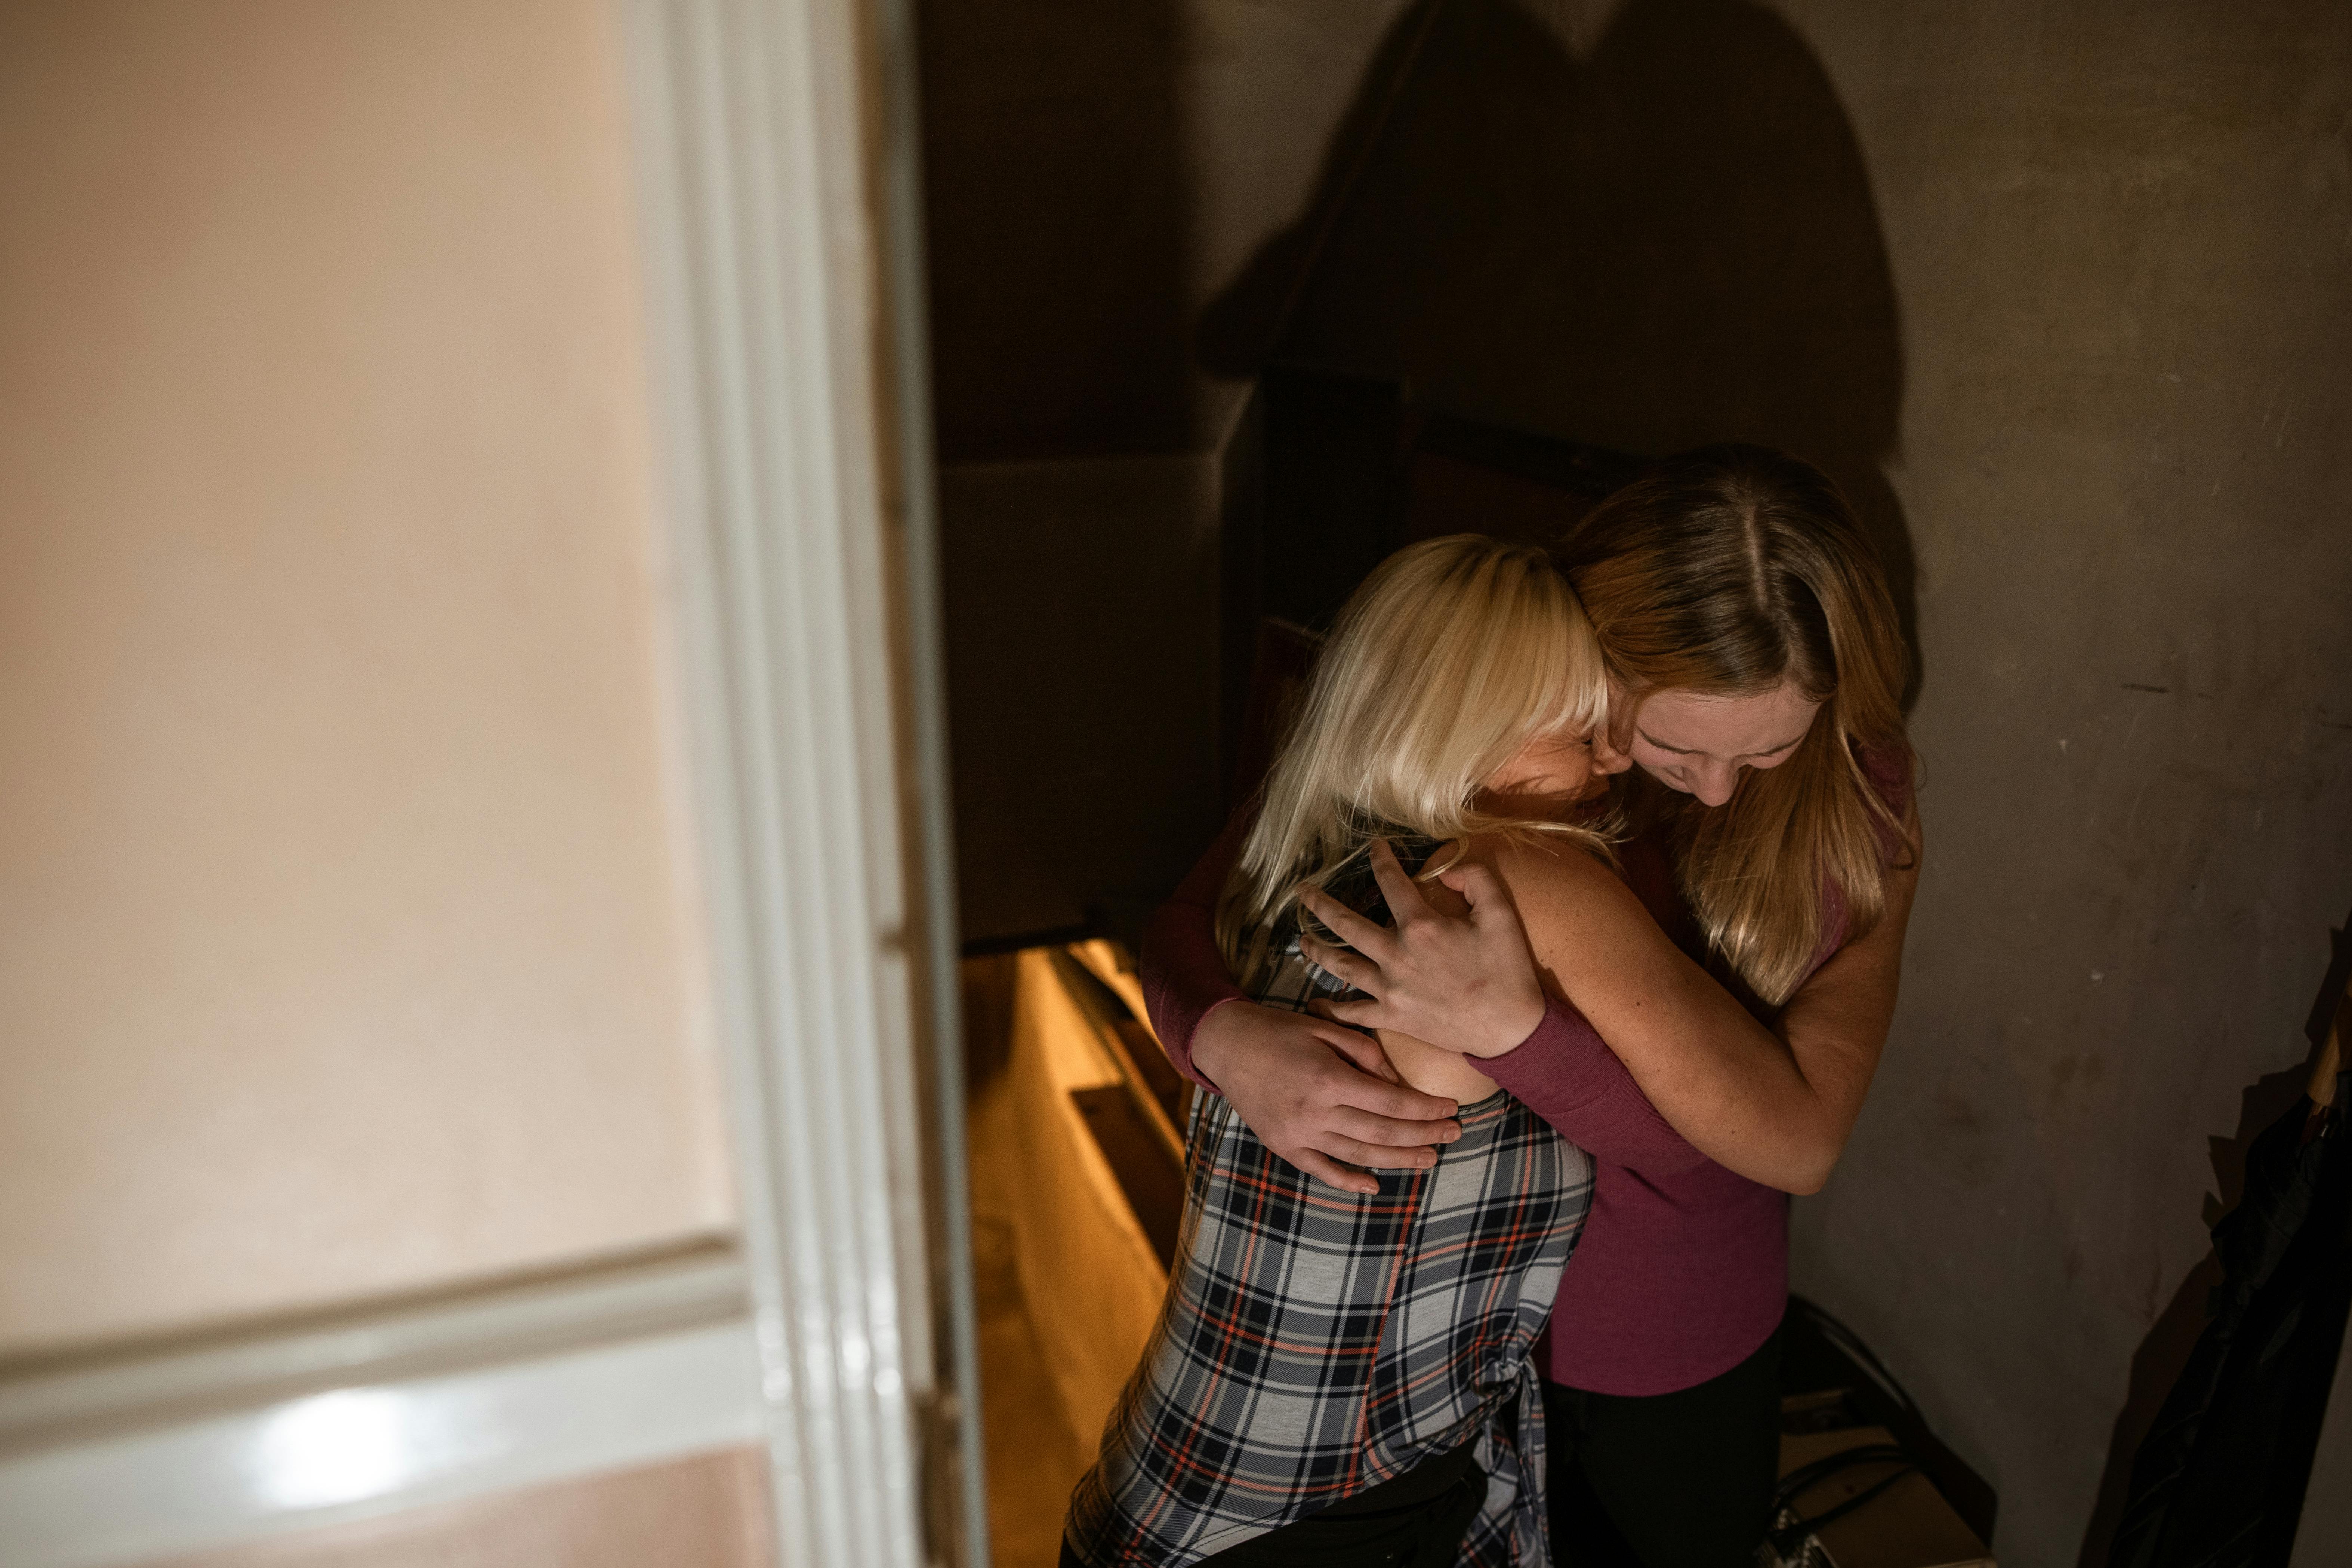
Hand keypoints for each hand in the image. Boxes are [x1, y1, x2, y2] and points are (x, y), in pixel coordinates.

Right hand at [1191, 998, 1461, 1194]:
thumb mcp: (1326, 1028)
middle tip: (1454, 1134)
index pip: (1391, 1101)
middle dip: (1424, 1135)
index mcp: (1328, 1078)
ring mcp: (1298, 1134)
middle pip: (1383, 1132)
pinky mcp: (1283, 1147)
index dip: (1426, 1108)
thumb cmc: (1279, 1030)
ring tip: (1430, 1158)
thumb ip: (1366, 1054)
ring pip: (1359, 1155)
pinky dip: (1348, 1182)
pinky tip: (1375, 1185)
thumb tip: (1399, 1084)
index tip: (1452, 1108)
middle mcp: (1315, 1112)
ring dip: (1399, 1160)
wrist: (1226, 1045)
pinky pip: (1321, 1170)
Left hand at [1296, 839, 1546, 1057]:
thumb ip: (1474, 880)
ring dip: (1317, 951)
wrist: (1509, 1029)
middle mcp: (1397, 955)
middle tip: (1302, 892)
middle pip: (1347, 925)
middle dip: (1320, 905)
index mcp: (1421, 926)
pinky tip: (1314, 1006)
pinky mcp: (1393, 1017)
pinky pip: (1354, 1012)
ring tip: (1302, 941)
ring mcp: (1390, 988)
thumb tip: (1445, 872)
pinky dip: (1331, 1010)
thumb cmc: (1507, 970)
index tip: (1374, 846)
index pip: (1391, 882)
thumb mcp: (1500, 914)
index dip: (1380, 859)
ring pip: (1341, 966)